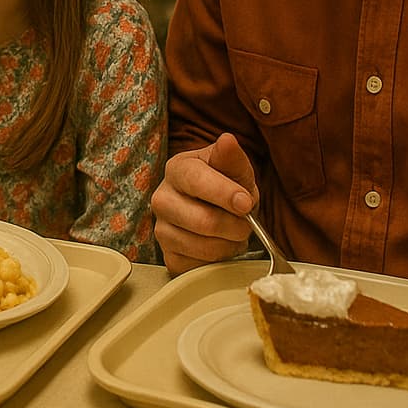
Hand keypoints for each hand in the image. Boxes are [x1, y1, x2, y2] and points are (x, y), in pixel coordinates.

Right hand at [153, 132, 259, 274]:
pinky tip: (219, 246)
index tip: (246, 203)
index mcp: (177, 169)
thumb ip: (231, 158)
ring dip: (229, 245)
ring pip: (203, 247)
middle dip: (235, 226)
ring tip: (233, 234)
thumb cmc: (227, 186)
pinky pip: (198, 267)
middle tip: (246, 224)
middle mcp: (161, 198)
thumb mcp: (235, 169)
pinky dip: (217, 261)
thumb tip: (227, 140)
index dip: (224, 194)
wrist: (218, 211)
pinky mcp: (168, 256)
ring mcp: (161, 230)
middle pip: (202, 221)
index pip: (196, 181)